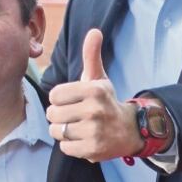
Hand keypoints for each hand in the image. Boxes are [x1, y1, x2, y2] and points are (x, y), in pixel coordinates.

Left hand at [46, 29, 143, 161]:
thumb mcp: (99, 78)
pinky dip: (70, 145)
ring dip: (63, 131)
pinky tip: (82, 139)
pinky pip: (65, 148)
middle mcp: (94, 110)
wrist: (129, 130)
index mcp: (93, 90)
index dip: (59, 99)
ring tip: (77, 127)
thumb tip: (94, 31)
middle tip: (75, 115)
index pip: (54, 95)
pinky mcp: (93, 150)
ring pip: (57, 131)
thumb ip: (92, 55)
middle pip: (53, 114)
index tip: (72, 100)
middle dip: (59, 116)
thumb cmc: (106, 101)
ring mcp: (94, 131)